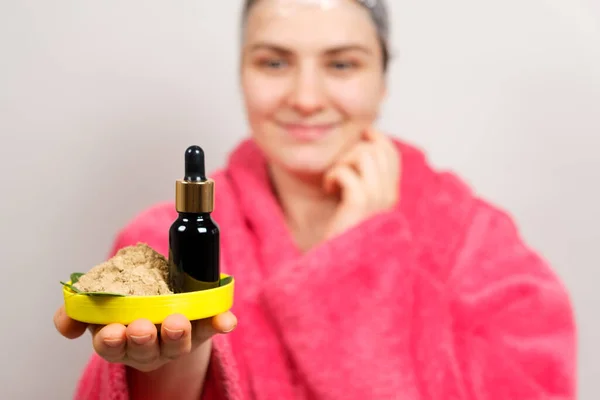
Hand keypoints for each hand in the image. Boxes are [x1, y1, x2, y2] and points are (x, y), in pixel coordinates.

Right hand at [53, 305, 236, 372]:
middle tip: (142, 328)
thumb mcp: (97, 302)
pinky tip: (226, 320)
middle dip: (143, 339)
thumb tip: (65, 324)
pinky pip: (212, 328)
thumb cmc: (125, 300)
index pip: (111, 347)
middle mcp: (147, 346)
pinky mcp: (201, 329)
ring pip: (176, 344)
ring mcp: (175, 340)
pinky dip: (220, 323)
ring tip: (177, 321)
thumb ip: (77, 310)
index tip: (112, 331)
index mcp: (119, 339)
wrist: (158, 298)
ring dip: (177, 334)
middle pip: (144, 350)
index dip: (111, 341)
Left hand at [323, 128, 400, 238]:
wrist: (335, 265)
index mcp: (391, 195)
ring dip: (343, 162)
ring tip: (334, 180)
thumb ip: (365, 181)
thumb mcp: (358, 204)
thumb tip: (361, 146)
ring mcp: (376, 201)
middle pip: (377, 149)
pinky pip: (347, 172)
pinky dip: (333, 175)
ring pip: (364, 155)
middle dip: (353, 150)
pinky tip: (328, 188)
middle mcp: (388, 196)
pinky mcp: (359, 206)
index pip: (391, 153)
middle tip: (340, 169)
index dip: (373, 139)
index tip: (356, 142)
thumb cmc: (341, 233)